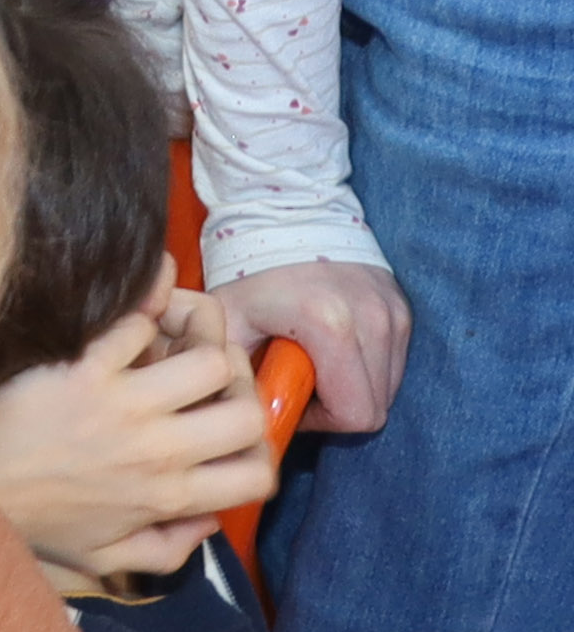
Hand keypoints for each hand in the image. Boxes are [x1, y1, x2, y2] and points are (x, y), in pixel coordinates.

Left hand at [0, 298, 271, 573]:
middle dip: (241, 393)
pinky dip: (143, 316)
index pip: (256, 475)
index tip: (233, 438)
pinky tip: (134, 323)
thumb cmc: (32, 516)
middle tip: (211, 381)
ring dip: (199, 347)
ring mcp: (122, 403)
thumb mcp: (107, 559)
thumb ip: (169, 549)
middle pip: (247, 411)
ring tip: (176, 345)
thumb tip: (209, 520)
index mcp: (168, 496)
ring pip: (208, 361)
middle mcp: (157, 448)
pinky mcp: (84, 366)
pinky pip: (137, 326)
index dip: (258, 453)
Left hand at [216, 255, 408, 432]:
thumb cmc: (248, 268)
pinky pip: (395, 360)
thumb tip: (242, 417)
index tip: (293, 395)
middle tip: (302, 381)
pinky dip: (368, 365)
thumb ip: (235, 371)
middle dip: (339, 406)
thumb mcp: (229, 319)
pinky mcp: (401, 306)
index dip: (323, 420)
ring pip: (390, 386)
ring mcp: (393, 313)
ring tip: (316, 361)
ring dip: (355, 386)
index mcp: (330, 326)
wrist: (283, 211)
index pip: (355, 414)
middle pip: (377, 405)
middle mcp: (373, 321)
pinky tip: (334, 346)